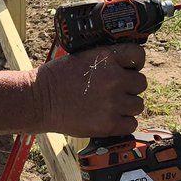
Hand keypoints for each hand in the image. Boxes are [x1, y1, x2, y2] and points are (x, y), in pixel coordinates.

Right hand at [32, 43, 146, 136]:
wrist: (40, 100)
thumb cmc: (56, 77)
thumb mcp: (82, 56)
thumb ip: (106, 60)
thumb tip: (125, 66)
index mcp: (106, 58)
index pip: (138, 55)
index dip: (134, 62)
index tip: (128, 68)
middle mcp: (114, 79)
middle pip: (141, 83)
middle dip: (130, 86)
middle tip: (115, 89)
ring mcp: (113, 103)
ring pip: (138, 104)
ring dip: (127, 105)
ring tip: (111, 105)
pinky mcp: (109, 124)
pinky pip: (132, 124)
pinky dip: (123, 123)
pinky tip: (110, 118)